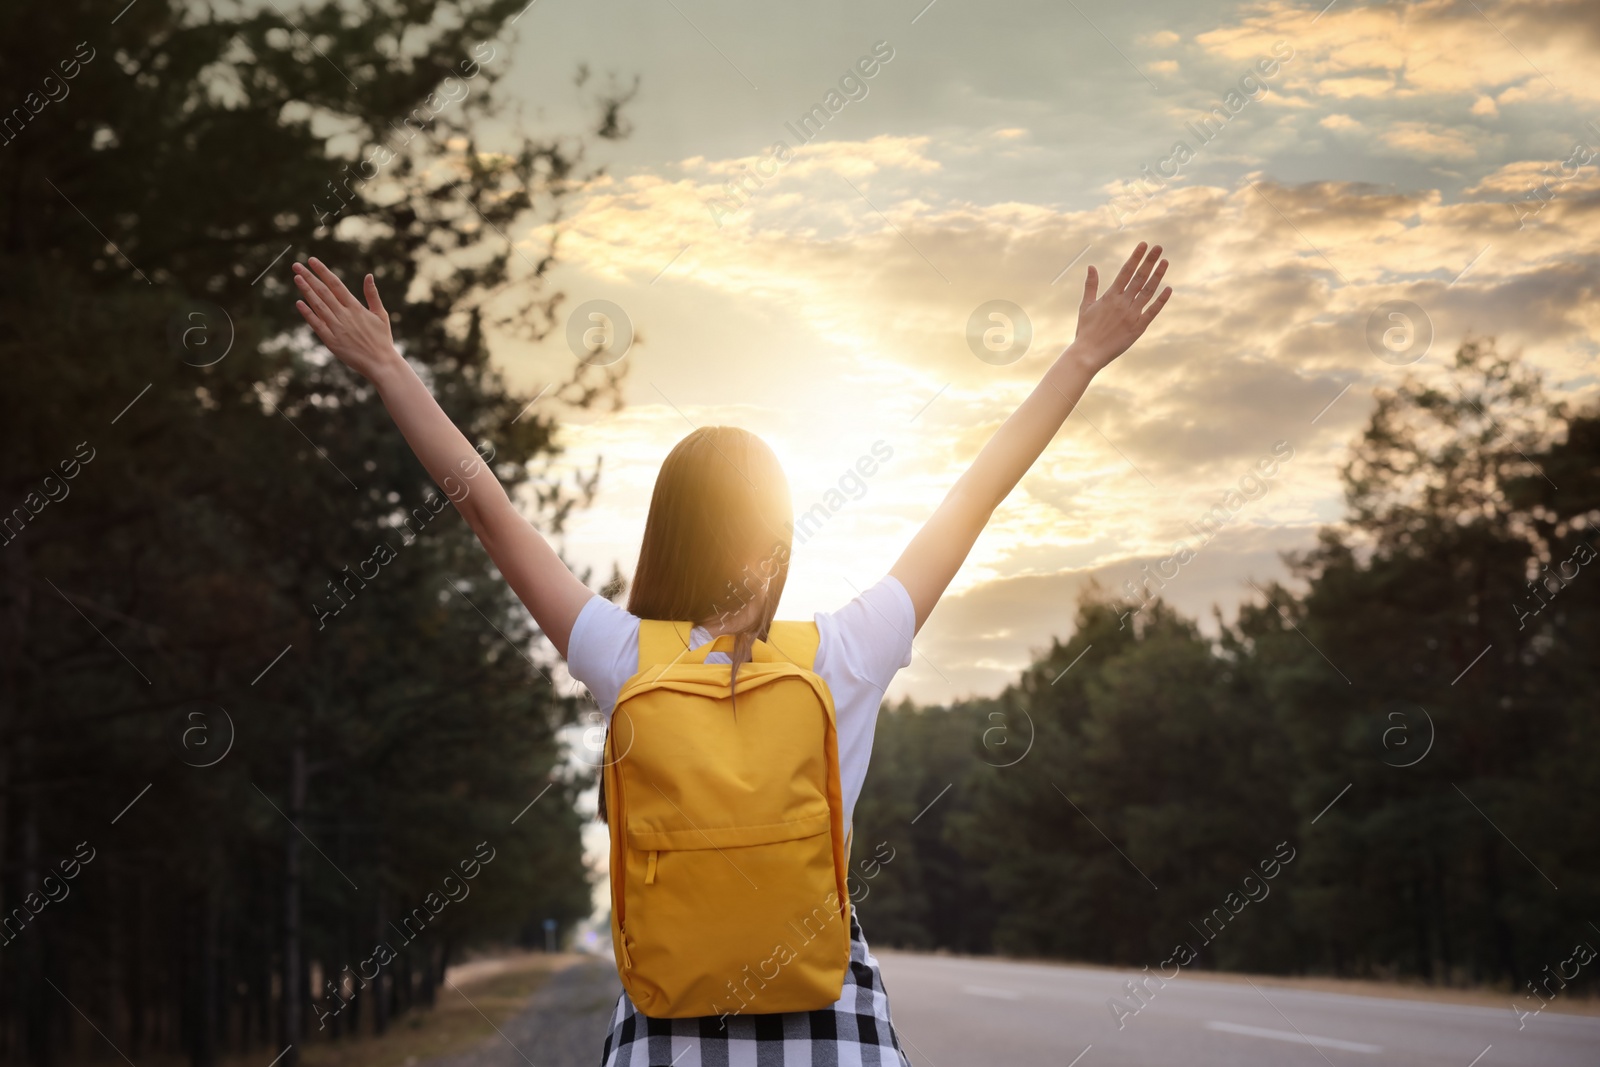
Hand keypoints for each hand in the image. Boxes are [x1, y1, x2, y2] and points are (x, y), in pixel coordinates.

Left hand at [292, 258, 398, 380]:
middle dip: (309, 277)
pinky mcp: (331, 341)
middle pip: (323, 292)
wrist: (381, 363)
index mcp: (356, 307)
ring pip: (318, 305)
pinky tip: (299, 303)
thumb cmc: (382, 339)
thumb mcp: (381, 315)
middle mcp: (344, 315)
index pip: (336, 284)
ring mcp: (336, 328)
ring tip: (296, 278)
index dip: (323, 271)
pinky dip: (307, 313)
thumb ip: (372, 295)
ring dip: (306, 291)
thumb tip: (369, 275)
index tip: (312, 260)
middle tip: (296, 265)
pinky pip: (316, 325)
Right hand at [1068, 241, 1171, 372]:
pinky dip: (1161, 300)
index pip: (1126, 271)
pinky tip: (1168, 289)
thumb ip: (1090, 286)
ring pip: (1148, 291)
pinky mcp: (1138, 328)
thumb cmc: (1085, 330)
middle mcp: (1122, 303)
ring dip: (1157, 276)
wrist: (1088, 353)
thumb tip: (1091, 266)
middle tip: (1158, 247)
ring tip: (1165, 261)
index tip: (1143, 245)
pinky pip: (1152, 311)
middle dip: (1149, 261)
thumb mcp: (1086, 306)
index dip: (1136, 257)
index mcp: (1110, 296)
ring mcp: (1132, 315)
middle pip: (1139, 277)